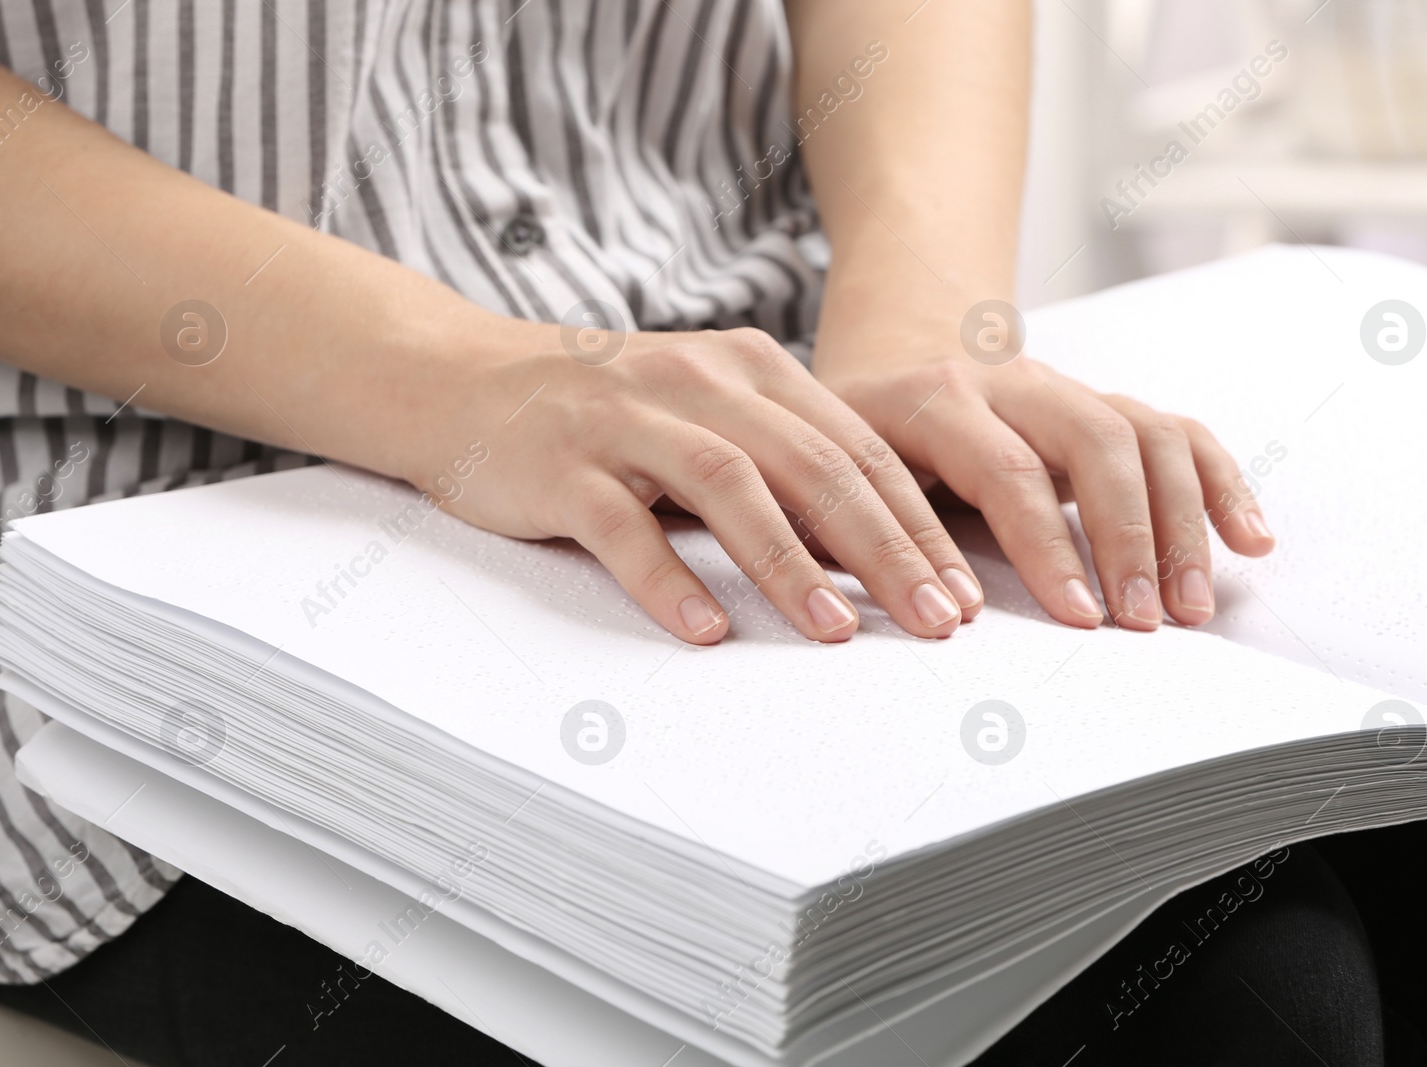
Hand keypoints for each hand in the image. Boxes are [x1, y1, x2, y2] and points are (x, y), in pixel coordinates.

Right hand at [416, 325, 983, 645]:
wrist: (466, 380)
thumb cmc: (607, 414)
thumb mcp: (710, 416)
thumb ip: (786, 463)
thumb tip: (882, 551)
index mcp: (751, 369)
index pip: (858, 449)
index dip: (917, 524)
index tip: (961, 591)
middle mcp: (699, 381)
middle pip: (814, 465)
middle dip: (886, 549)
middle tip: (935, 620)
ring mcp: (627, 418)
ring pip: (730, 486)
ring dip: (791, 564)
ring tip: (838, 630)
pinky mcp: (562, 463)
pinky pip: (622, 524)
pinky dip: (667, 577)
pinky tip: (704, 628)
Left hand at [813, 346, 1275, 630]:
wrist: (892, 341)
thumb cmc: (853, 428)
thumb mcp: (830, 466)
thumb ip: (850, 526)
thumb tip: (882, 608)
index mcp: (935, 398)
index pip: (1008, 469)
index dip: (1048, 547)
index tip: (1078, 619)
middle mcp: (1012, 382)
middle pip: (1099, 440)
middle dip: (1130, 537)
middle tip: (1146, 624)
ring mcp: (1068, 389)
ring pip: (1148, 434)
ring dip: (1183, 522)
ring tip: (1194, 606)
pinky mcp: (1104, 405)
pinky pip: (1178, 432)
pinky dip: (1221, 484)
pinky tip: (1253, 541)